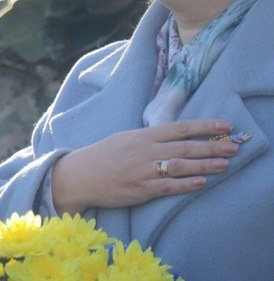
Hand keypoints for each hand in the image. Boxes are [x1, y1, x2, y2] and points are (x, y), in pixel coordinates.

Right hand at [50, 118, 239, 212]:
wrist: (80, 175)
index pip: (179, 128)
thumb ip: (150, 138)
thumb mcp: (125, 138)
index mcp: (142, 135)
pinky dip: (186, 184)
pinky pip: (168, 186)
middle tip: (234, 146)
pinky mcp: (141, 189)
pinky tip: (201, 182)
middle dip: (212, 146)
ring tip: (225, 164)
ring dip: (205, 165)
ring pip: (180, 166)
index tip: (225, 125)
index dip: (204, 126)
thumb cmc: (103, 156)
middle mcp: (145, 150)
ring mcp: (143, 170)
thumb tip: (175, 136)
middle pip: (185, 147)